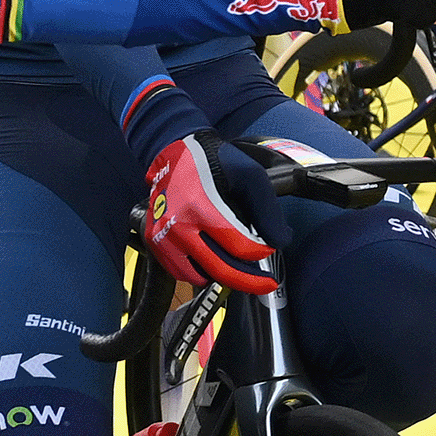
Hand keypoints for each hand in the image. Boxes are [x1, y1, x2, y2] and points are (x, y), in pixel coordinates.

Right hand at [138, 135, 277, 293]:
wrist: (175, 150)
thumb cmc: (214, 161)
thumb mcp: (250, 176)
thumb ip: (267, 210)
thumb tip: (281, 241)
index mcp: (202, 207)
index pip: (240, 247)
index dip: (262, 253)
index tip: (270, 248)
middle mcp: (178, 226)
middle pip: (220, 270)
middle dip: (249, 282)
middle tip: (267, 285)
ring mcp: (162, 236)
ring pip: (198, 276)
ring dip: (221, 277)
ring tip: (236, 269)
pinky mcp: (153, 241)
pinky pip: (178, 271)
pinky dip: (198, 272)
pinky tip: (212, 262)